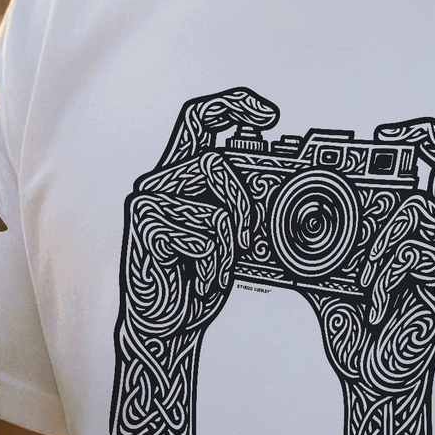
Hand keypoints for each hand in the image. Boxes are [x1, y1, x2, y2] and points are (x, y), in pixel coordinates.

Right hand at [110, 89, 277, 434]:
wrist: (166, 329)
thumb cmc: (198, 281)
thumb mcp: (230, 237)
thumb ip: (243, 204)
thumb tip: (289, 184)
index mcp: (179, 174)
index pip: (200, 117)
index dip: (234, 104)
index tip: (269, 115)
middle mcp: (158, 182)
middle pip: (214, 159)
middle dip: (244, 200)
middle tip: (252, 238)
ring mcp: (147, 204)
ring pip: (215, 202)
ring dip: (232, 242)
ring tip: (224, 268)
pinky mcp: (145, 229)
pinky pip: (205, 233)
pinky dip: (217, 264)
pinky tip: (205, 284)